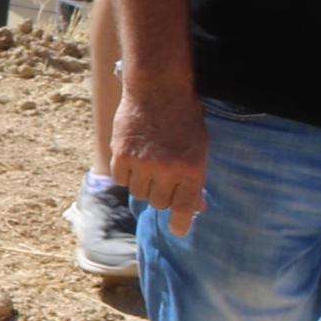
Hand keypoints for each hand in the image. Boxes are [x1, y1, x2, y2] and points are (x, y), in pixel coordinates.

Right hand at [110, 70, 207, 226]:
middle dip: (162, 193)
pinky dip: (125, 173)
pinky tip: (132, 158)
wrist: (157, 89)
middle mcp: (168, 170)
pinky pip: (121, 179)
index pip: (184, 206)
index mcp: (192, 169)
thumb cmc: (183, 117)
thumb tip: (197, 206)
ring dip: (143, 184)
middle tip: (163, 177)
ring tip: (147, 164)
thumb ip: (196, 177)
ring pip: (139, 193)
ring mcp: (143, 163)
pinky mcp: (121, 155)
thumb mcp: (199, 147)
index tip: (178, 231)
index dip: (181, 222)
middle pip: (159, 202)